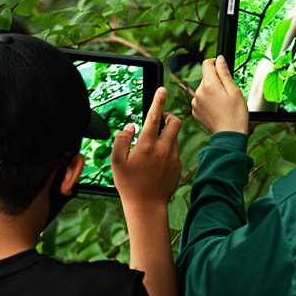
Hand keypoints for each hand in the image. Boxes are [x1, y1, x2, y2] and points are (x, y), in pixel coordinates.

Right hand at [112, 88, 181, 205]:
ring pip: (175, 136)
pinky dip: (167, 149)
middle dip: (168, 116)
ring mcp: (173, 157)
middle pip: (175, 121)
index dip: (158, 100)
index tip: (162, 89)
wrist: (147, 206)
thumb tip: (130, 126)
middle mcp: (163, 149)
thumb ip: (122, 140)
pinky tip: (156, 162)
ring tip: (153, 146)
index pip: (155, 116)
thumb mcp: (117, 162)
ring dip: (167, 134)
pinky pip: (175, 151)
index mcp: (147, 145)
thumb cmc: (129, 184)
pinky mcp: (178, 166)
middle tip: (159, 122)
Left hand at [192, 56, 248, 134]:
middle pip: (206, 78)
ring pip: (204, 89)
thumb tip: (219, 59)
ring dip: (212, 92)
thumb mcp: (234, 91)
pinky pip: (202, 100)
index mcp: (209, 85)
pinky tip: (218, 109)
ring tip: (224, 103)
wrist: (229, 136)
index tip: (223, 69)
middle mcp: (198, 92)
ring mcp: (195, 103)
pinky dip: (209, 101)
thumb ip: (225, 73)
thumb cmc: (236, 115)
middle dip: (216, 81)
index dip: (216, 63)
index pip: (207, 64)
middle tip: (228, 93)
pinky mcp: (195, 111)